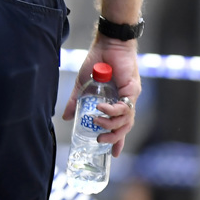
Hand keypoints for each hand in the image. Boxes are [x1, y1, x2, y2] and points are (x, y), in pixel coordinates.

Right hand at [62, 35, 138, 157]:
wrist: (108, 44)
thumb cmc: (97, 62)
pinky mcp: (133, 89)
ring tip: (96, 122)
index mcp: (116, 102)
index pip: (120, 126)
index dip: (118, 140)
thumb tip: (66, 117)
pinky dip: (113, 110)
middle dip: (114, 137)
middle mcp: (127, 102)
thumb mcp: (83, 86)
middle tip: (100, 140)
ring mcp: (131, 96)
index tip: (112, 154)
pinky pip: (125, 106)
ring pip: (127, 120)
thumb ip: (76, 101)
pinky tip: (102, 109)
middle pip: (126, 127)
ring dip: (112, 125)